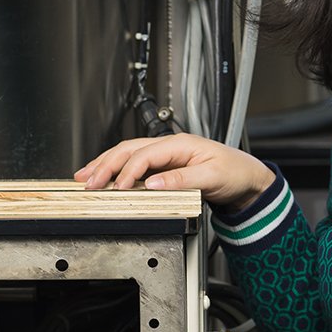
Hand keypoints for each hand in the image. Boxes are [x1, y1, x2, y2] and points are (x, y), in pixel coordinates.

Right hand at [74, 134, 273, 210]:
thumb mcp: (212, 176)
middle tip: (88, 181)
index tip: (117, 188)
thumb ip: (182, 179)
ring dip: (104, 164)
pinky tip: (104, 176)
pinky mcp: (163, 165)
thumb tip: (153, 183)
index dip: (128, 172)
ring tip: (85, 176)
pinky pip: (133, 164)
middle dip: (105, 165)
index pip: (144, 155)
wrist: (247, 178)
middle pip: (128, 150)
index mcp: (180, 144)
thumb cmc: (234, 172)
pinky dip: (115, 170)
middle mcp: (169, 146)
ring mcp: (164, 154)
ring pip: (126, 154)